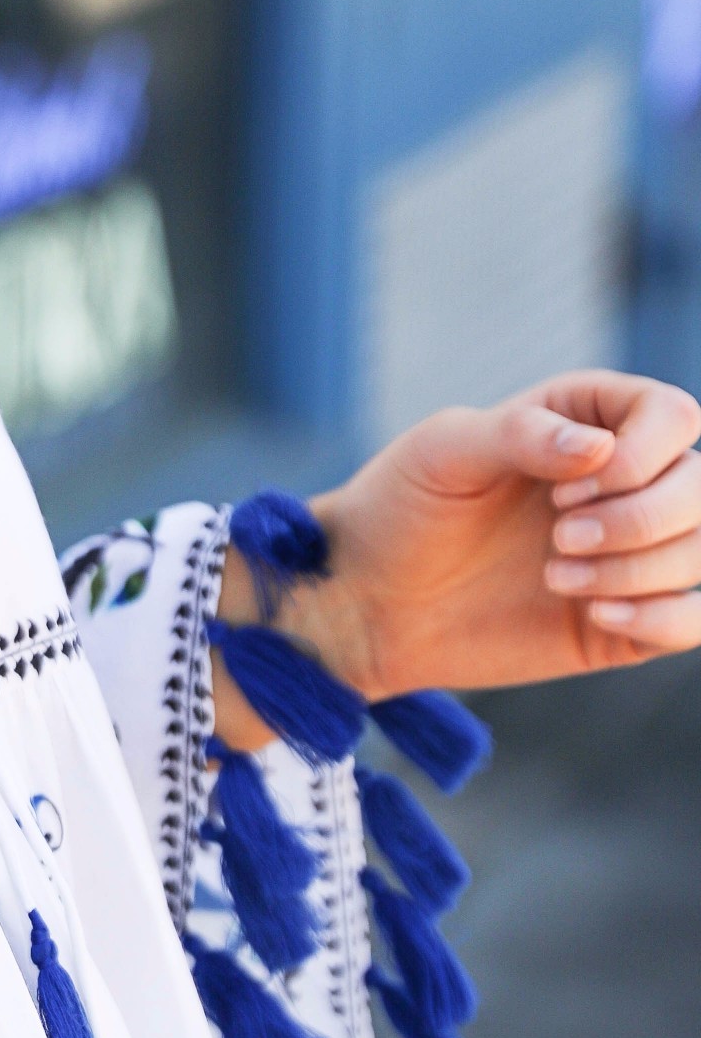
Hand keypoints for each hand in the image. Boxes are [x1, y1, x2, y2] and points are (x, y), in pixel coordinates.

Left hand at [212, 371, 700, 745]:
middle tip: (557, 538)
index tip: (564, 489)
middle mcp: (622, 483)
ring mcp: (630, 553)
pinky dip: (664, 618)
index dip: (640, 456)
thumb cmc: (402, 508)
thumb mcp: (444, 451)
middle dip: (640, 518)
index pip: (675, 417)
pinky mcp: (627, 620)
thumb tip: (600, 449)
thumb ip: (522, 434)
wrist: (370, 601)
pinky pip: (697, 618)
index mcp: (588, 422)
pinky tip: (598, 615)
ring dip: (639, 569)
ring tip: (556, 576)